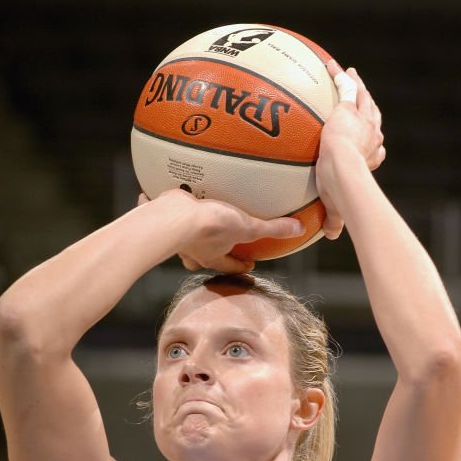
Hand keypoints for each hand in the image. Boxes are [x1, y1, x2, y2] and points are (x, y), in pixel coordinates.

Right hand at [137, 189, 302, 271]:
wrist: (172, 218)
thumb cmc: (209, 227)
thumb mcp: (247, 226)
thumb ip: (272, 228)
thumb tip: (298, 230)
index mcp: (212, 256)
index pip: (229, 266)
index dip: (240, 266)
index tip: (249, 263)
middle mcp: (192, 250)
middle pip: (202, 258)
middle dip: (210, 254)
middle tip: (219, 245)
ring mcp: (175, 235)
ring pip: (182, 240)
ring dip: (187, 234)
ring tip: (192, 221)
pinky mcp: (161, 217)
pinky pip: (161, 213)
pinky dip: (161, 206)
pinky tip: (163, 193)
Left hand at [316, 60, 385, 238]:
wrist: (342, 169)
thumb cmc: (342, 191)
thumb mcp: (338, 205)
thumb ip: (335, 219)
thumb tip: (332, 237)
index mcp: (371, 157)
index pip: (375, 149)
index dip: (374, 146)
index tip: (373, 145)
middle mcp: (372, 136)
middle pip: (374, 118)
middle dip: (370, 110)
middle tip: (365, 102)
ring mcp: (363, 120)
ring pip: (364, 99)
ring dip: (359, 87)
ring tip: (353, 76)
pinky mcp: (349, 108)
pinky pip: (346, 88)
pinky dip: (342, 77)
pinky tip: (333, 67)